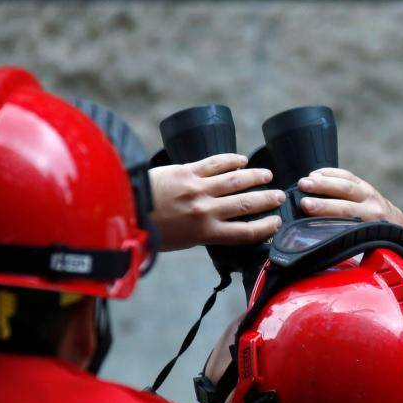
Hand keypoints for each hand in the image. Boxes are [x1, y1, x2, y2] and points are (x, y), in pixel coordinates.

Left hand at [150, 154, 284, 251]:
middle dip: (267, 200)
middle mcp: (206, 209)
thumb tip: (219, 229)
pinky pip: (215, 163)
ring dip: (256, 177)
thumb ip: (202, 234)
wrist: (123, 208)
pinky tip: (241, 160)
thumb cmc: (148, 230)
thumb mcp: (180, 241)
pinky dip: (231, 160)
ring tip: (267, 175)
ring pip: (236, 180)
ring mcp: (197, 188)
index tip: (276, 222)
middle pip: (247, 204)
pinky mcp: (186, 170)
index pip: (246, 232)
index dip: (266, 227)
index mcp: (205, 232)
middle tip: (280, 196)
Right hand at [298, 169, 402, 294]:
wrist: (399, 228)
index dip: (326, 210)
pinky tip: (314, 174)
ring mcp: (369, 192)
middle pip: (345, 195)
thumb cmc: (379, 244)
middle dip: (321, 194)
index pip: (347, 213)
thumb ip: (352, 252)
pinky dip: (331, 173)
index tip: (306, 209)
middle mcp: (374, 204)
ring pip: (345, 182)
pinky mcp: (364, 185)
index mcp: (374, 221)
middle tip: (301, 194)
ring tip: (302, 183)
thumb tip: (327, 260)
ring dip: (323, 180)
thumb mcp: (369, 251)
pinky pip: (347, 175)